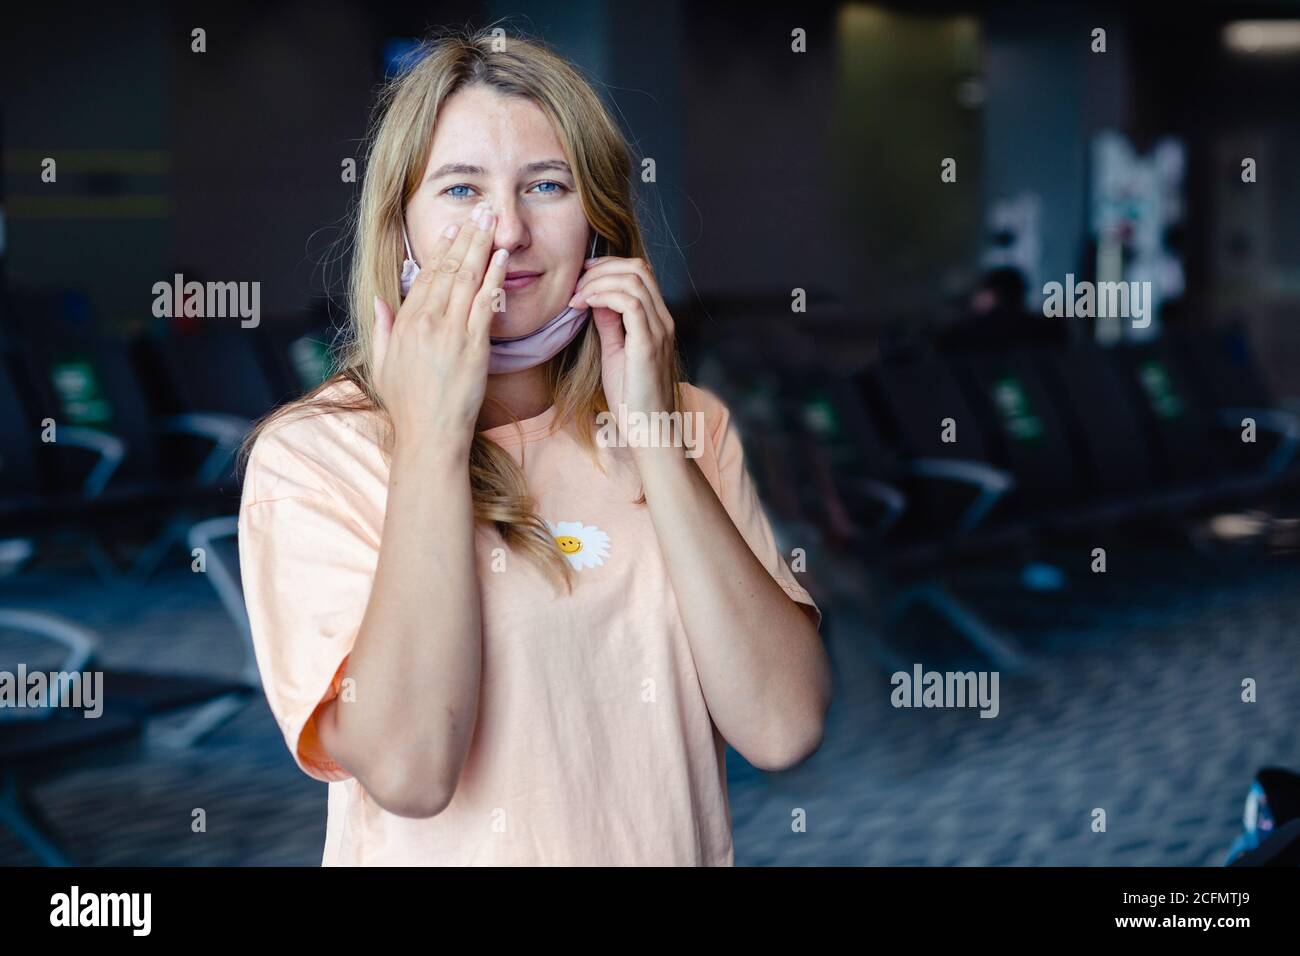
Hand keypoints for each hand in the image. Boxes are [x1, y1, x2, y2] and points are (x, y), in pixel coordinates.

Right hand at [372, 202, 508, 455]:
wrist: (429, 435)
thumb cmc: (408, 406)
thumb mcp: (384, 364)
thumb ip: (383, 329)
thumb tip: (380, 301)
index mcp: (405, 323)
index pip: (426, 275)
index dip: (442, 248)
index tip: (453, 227)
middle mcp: (426, 321)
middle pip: (448, 268)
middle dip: (465, 235)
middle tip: (479, 209)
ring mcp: (450, 332)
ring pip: (466, 278)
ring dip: (481, 245)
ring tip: (491, 220)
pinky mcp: (473, 346)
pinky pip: (484, 302)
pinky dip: (494, 277)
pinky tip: (502, 257)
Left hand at [568, 256, 676, 443]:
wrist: (649, 429)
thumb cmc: (632, 398)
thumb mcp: (615, 353)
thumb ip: (610, 323)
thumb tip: (597, 297)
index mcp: (658, 321)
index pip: (640, 273)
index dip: (608, 267)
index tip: (581, 278)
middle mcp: (664, 321)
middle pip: (638, 268)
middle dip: (601, 268)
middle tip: (575, 285)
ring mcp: (659, 331)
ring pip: (634, 279)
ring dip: (598, 281)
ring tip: (576, 297)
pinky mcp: (649, 344)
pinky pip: (630, 302)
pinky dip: (603, 295)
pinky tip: (584, 305)